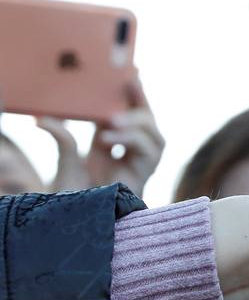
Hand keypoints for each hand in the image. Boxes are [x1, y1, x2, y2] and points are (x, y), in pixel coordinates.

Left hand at [38, 79, 164, 195]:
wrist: (81, 227)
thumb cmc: (74, 200)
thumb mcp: (65, 163)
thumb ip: (62, 140)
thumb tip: (43, 117)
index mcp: (111, 147)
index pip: (128, 114)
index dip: (133, 94)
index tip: (131, 71)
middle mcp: (129, 155)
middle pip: (148, 122)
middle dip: (142, 102)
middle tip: (129, 83)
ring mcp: (139, 166)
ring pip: (156, 136)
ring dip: (138, 124)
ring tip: (112, 120)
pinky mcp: (143, 177)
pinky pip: (149, 152)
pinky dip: (132, 141)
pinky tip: (109, 138)